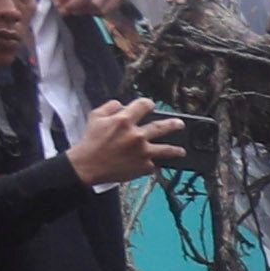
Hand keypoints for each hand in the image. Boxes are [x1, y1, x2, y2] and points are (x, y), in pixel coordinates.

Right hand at [66, 97, 181, 186]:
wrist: (88, 165)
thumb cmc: (90, 141)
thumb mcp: (96, 117)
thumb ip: (110, 107)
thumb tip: (121, 104)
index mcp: (124, 121)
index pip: (143, 106)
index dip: (148, 104)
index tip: (151, 105)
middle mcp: (136, 135)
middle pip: (161, 127)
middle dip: (173, 124)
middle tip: (180, 124)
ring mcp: (142, 152)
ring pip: (166, 150)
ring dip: (176, 150)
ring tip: (182, 151)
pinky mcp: (144, 166)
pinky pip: (152, 163)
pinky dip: (150, 162)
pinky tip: (151, 163)